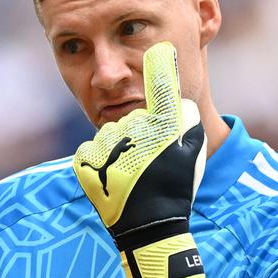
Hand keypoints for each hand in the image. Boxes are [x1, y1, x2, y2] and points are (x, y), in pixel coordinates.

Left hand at [72, 41, 207, 277]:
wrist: (149, 228)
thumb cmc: (176, 188)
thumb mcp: (192, 150)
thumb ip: (183, 118)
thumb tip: (172, 99)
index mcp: (165, 126)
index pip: (163, 87)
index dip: (161, 67)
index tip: (159, 50)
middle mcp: (135, 131)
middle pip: (132, 118)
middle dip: (138, 136)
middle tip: (149, 166)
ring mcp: (108, 146)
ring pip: (110, 136)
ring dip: (117, 151)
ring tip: (131, 176)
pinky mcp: (85, 162)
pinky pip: (90, 152)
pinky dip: (97, 163)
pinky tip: (112, 180)